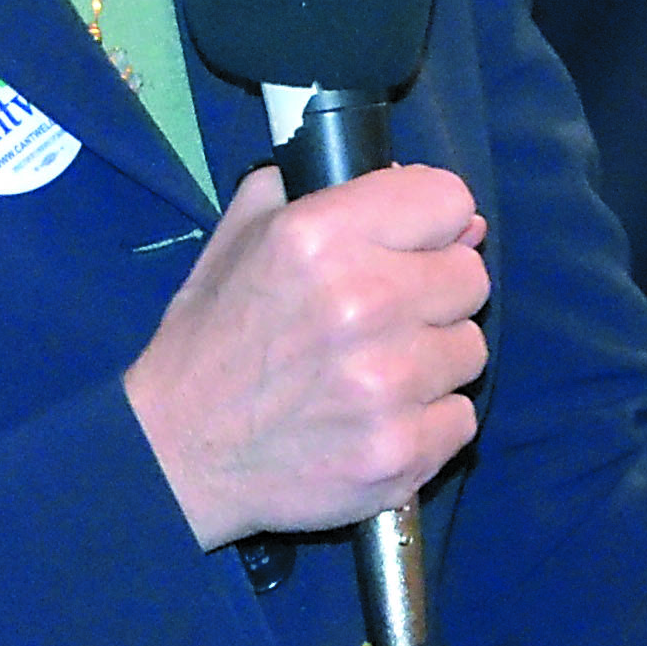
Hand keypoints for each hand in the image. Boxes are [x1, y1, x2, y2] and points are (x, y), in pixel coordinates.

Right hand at [124, 163, 488, 548]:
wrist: (176, 457)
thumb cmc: (214, 340)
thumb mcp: (244, 236)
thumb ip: (327, 189)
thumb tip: (444, 206)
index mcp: (321, 235)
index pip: (448, 199)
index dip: (432, 224)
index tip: (412, 248)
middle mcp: (363, 301)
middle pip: (471, 277)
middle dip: (434, 294)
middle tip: (383, 319)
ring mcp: (388, 383)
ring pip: (470, 350)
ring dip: (433, 361)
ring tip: (374, 372)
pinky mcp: (401, 452)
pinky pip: (461, 418)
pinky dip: (428, 422)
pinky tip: (377, 419)